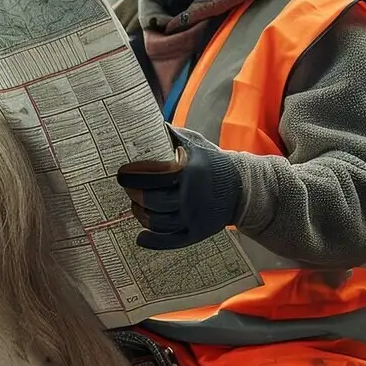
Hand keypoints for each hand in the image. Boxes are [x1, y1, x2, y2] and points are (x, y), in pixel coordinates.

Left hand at [116, 126, 241, 249]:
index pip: (154, 176)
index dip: (133, 176)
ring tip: (136, 205)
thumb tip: (143, 124)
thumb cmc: (212, 162)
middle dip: (134, 195)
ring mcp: (194, 217)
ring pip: (157, 222)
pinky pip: (171, 241)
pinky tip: (141, 237)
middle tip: (128, 188)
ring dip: (140, 213)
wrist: (243, 187)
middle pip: (152, 201)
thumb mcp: (195, 143)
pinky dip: (153, 241)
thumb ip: (170, 137)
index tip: (121, 174)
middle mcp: (191, 196)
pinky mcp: (198, 232)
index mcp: (189, 171)